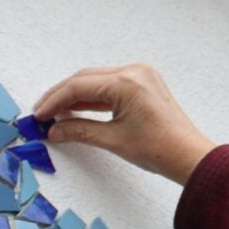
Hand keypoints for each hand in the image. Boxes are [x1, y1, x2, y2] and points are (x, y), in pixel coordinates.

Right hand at [32, 64, 217, 184]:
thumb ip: (80, 131)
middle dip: (61, 96)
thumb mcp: (113, 140)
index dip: (54, 101)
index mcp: (127, 82)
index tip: (39, 115)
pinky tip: (76, 109)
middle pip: (86, 78)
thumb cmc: (159, 149)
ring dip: (76, 96)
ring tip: (55, 113)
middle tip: (42, 113)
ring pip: (97, 80)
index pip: (79, 86)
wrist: (190, 156)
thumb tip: (54, 131)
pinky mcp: (145, 84)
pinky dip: (93, 97)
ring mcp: (141, 75)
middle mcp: (134, 71)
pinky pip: (111, 85)